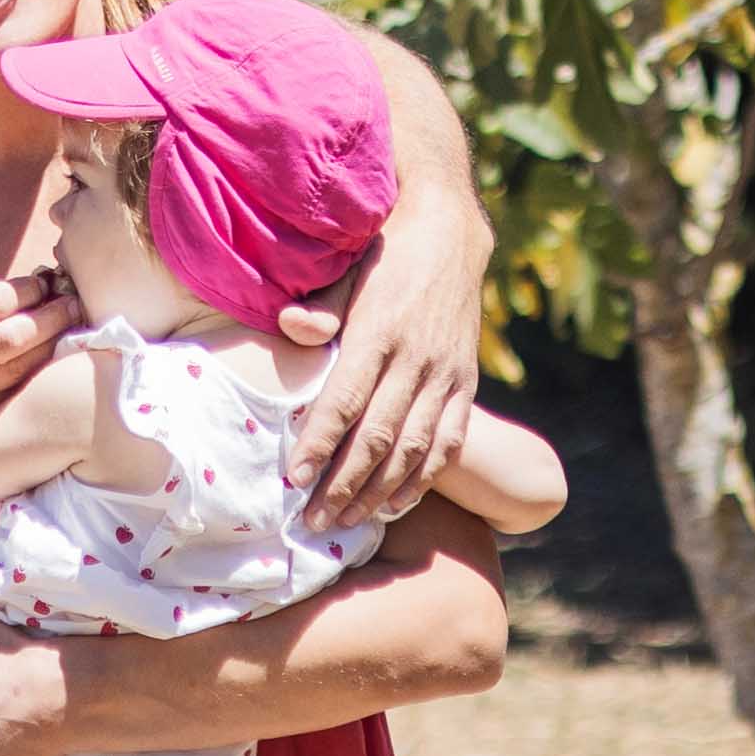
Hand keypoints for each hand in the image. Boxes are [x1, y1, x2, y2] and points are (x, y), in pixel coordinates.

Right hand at [0, 271, 78, 469]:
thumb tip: (37, 287)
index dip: (28, 290)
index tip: (48, 285)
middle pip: (10, 336)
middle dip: (51, 318)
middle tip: (75, 306)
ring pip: (15, 370)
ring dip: (49, 349)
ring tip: (69, 331)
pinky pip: (6, 397)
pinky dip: (32, 377)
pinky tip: (48, 363)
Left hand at [282, 211, 485, 526]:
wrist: (450, 233)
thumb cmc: (382, 253)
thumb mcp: (347, 269)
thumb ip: (321, 306)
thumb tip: (289, 329)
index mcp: (378, 330)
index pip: (344, 401)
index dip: (319, 445)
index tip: (293, 480)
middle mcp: (415, 358)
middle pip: (377, 437)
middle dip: (343, 484)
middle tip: (313, 522)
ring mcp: (446, 374)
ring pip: (413, 448)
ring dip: (380, 491)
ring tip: (348, 521)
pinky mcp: (465, 382)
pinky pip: (449, 441)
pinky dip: (425, 477)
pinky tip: (397, 503)